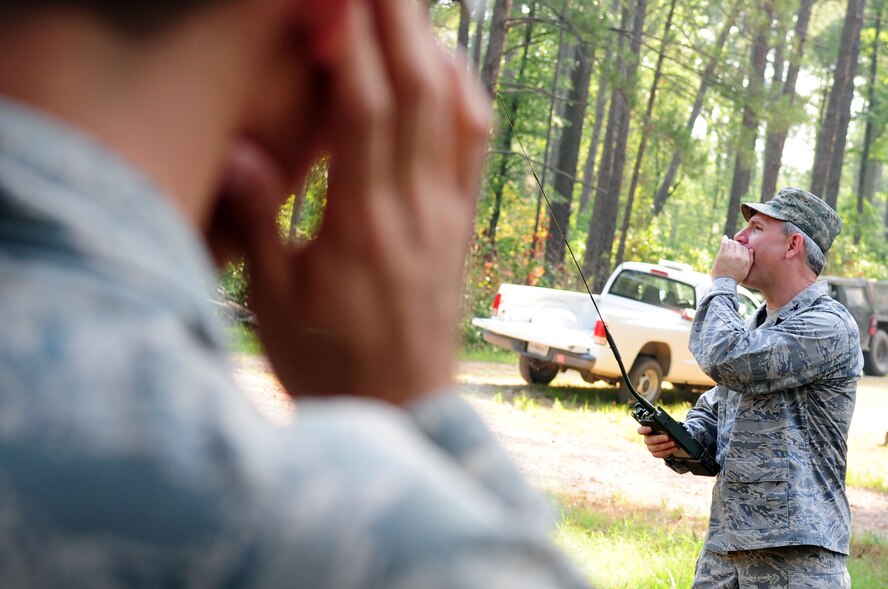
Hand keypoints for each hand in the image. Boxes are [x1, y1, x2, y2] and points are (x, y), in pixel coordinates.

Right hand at [215, 0, 489, 404]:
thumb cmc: (331, 363)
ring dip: (435, 47)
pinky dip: (462, 95)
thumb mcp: (277, 303)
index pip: (365, 110)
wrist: (402, 412)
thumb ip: (260, 224)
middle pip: (419, 92)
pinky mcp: (460, 227)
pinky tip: (445, 69)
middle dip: (400, 20)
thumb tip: (242, 152)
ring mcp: (446, 216)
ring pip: (455, 112)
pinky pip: (472, 148)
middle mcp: (415, 211)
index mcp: (362, 227)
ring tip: (410, 9)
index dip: (357, 41)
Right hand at [637, 426, 679, 458]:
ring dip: (666, 445)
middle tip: (667, 437)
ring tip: (673, 443)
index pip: (640, 430)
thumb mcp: (663, 428)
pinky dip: (669, 450)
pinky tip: (674, 448)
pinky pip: (661, 453)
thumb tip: (669, 429)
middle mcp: (647, 439)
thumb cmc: (664, 432)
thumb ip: (663, 428)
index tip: (650, 428)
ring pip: (656, 447)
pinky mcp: (655, 453)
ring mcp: (650, 447)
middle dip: (659, 439)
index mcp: (646, 431)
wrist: (667, 441)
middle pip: (649, 440)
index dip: (644, 430)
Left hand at [710, 235, 752, 282]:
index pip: (745, 248)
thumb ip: (750, 260)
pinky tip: (724, 238)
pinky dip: (724, 239)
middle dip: (735, 245)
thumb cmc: (734, 278)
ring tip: (727, 243)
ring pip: (732, 243)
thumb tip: (751, 250)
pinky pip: (725, 243)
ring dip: (730, 242)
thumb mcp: (745, 270)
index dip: (740, 248)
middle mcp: (740, 256)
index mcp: (746, 260)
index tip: (736, 249)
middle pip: (738, 245)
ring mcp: (731, 255)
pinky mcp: (723, 254)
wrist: (724, 284)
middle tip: (731, 245)